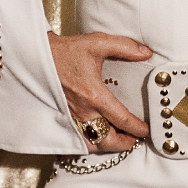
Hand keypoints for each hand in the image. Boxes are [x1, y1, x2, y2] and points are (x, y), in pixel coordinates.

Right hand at [48, 31, 151, 152]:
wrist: (39, 56)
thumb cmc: (66, 51)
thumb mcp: (98, 43)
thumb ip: (125, 47)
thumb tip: (145, 53)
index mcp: (94, 95)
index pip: (122, 119)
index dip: (138, 128)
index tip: (147, 130)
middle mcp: (83, 111)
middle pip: (107, 140)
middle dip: (125, 143)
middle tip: (135, 139)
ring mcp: (72, 117)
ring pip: (92, 143)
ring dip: (108, 144)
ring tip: (120, 139)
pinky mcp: (64, 117)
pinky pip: (79, 139)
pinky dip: (91, 143)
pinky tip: (97, 137)